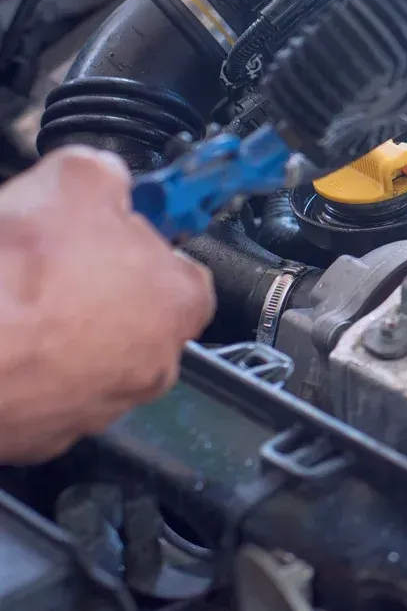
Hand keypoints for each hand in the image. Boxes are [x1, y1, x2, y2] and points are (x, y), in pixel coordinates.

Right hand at [0, 147, 214, 462]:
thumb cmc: (19, 277)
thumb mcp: (75, 179)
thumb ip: (106, 175)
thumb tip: (106, 175)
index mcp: (178, 303)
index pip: (185, 270)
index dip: (146, 244)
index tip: (118, 231)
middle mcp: (152, 364)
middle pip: (138, 316)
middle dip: (101, 289)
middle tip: (56, 264)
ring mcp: (99, 406)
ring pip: (91, 358)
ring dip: (62, 331)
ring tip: (20, 302)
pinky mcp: (46, 435)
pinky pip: (45, 393)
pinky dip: (27, 368)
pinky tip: (5, 336)